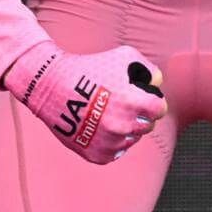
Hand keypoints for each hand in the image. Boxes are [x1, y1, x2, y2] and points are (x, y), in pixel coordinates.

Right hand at [4, 40, 165, 163]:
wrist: (52, 86)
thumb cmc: (89, 68)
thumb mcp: (123, 56)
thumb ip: (149, 70)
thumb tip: (157, 85)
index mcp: (133, 102)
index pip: (160, 109)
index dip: (152, 100)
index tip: (142, 96)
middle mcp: (123, 126)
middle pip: (147, 125)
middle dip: (139, 114)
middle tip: (121, 103)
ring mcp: (110, 143)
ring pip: (131, 139)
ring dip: (125, 128)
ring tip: (106, 112)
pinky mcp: (97, 155)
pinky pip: (116, 152)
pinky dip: (111, 141)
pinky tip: (99, 125)